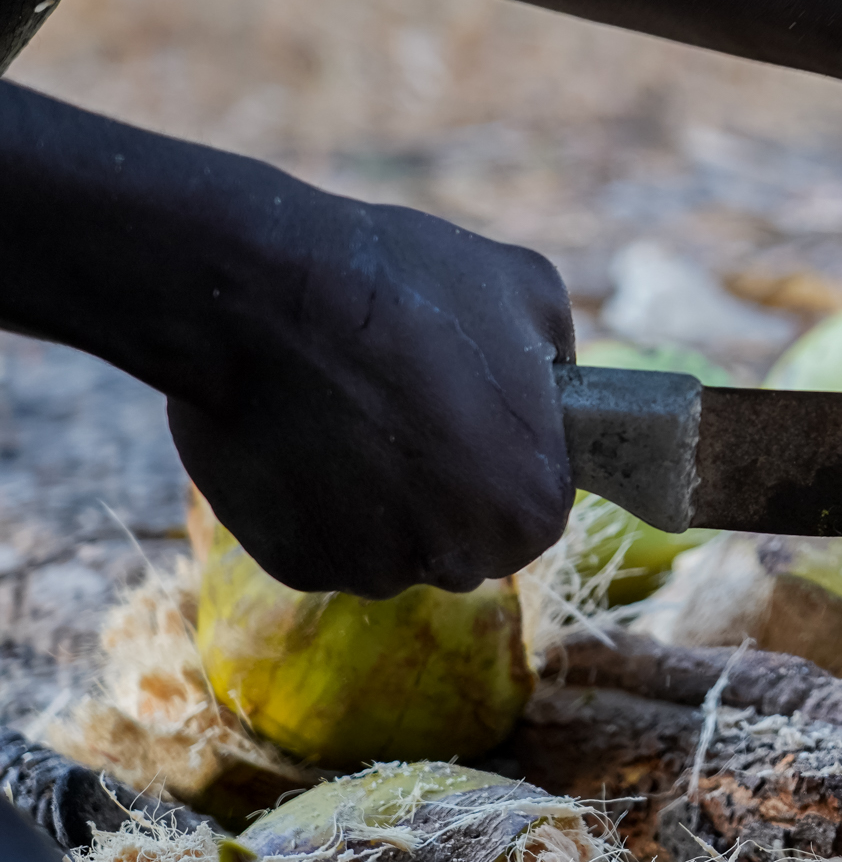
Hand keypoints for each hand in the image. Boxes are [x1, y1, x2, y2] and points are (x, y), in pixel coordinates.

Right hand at [170, 199, 575, 597]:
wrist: (263, 297)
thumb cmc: (408, 289)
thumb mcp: (531, 292)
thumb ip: (559, 358)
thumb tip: (550, 386)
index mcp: (532, 510)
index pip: (534, 507)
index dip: (506, 457)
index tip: (473, 413)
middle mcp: (461, 561)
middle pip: (466, 540)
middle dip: (449, 488)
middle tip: (411, 412)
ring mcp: (373, 571)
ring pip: (393, 548)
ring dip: (380, 499)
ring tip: (352, 416)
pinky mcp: (297, 569)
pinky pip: (324, 544)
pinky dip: (316, 505)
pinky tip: (306, 439)